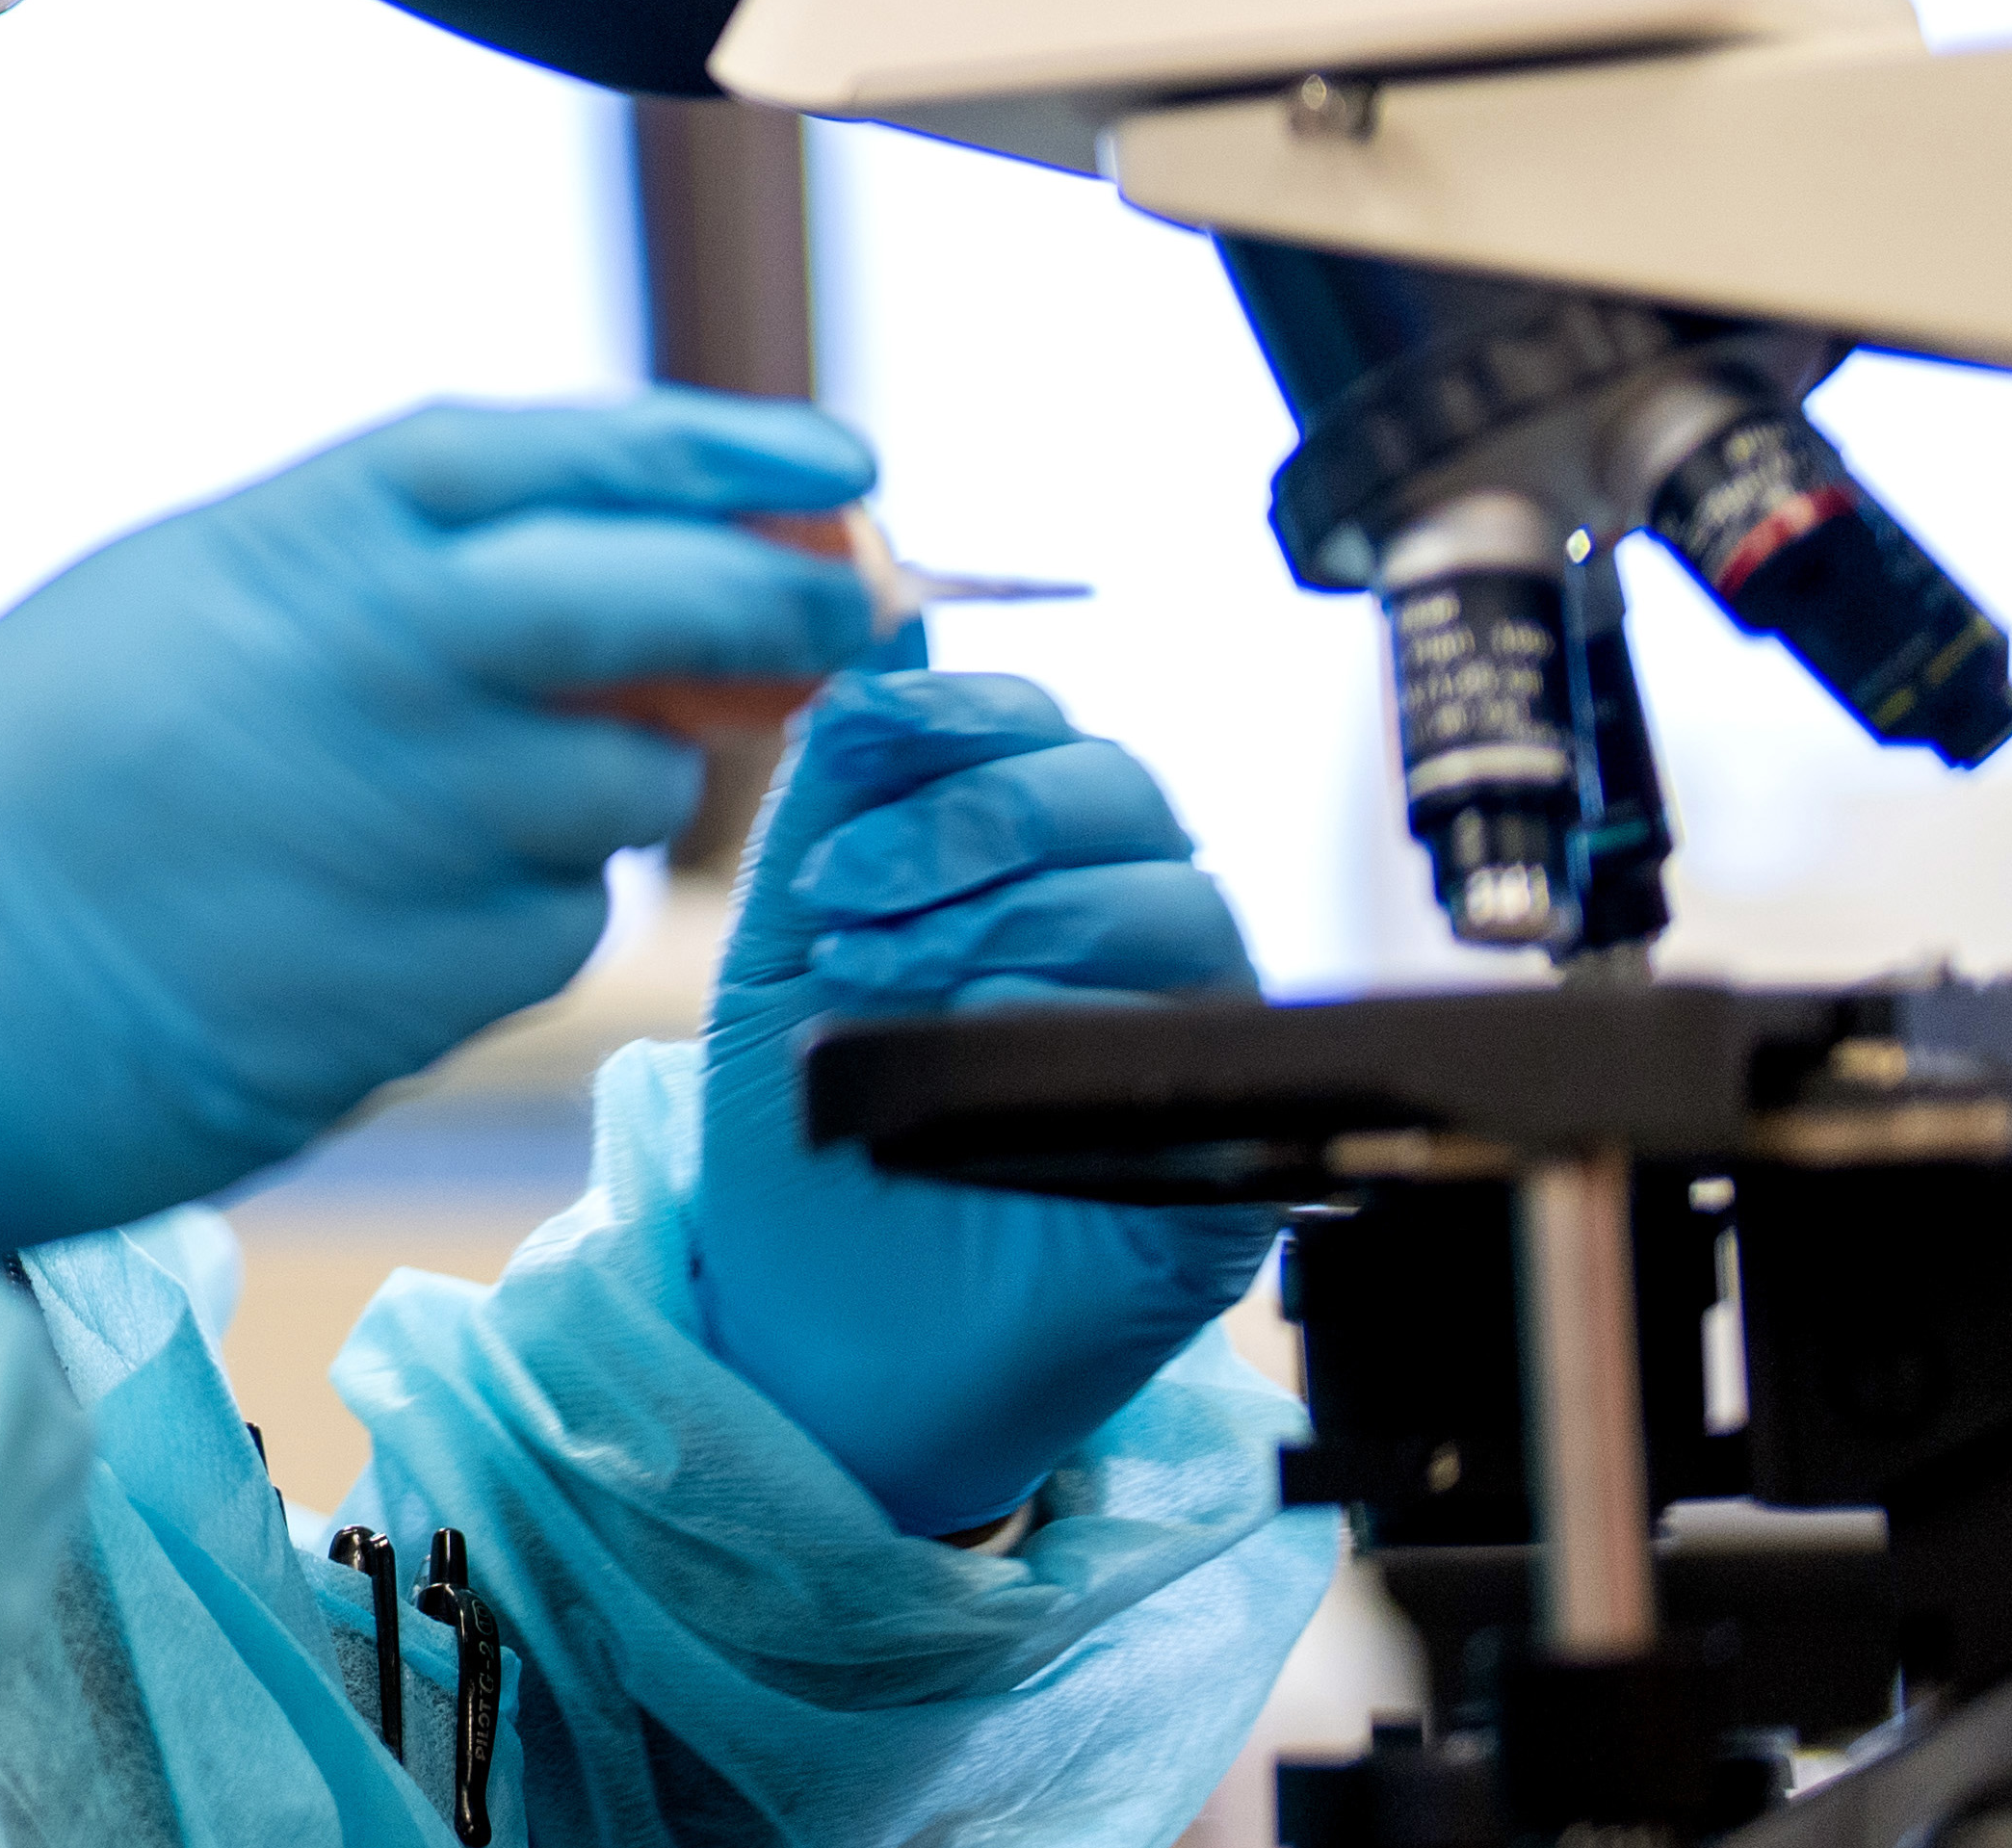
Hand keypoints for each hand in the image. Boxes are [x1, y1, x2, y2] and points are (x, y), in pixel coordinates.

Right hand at [0, 394, 892, 1252]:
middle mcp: (368, 664)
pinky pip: (554, 928)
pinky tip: (386, 924)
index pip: (554, 454)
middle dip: (783, 599)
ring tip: (455, 814)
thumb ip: (365, 573)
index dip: (715, 444)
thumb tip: (599, 559)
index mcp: (290, 544)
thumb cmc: (22, 791)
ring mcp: (406, 825)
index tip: (841, 456)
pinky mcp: (426, 980)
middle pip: (658, 601)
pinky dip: (519, 918)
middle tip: (857, 613)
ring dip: (612, 790)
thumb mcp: (172, 605)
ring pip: (631, 787)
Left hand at [680, 669, 1283, 1532]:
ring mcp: (1186, 1050)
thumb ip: (830, 810)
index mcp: (1032, 874)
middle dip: (977, 816)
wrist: (808, 1345)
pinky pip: (1215, 1053)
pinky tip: (982, 1049)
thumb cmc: (805, 1151)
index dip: (967, 712)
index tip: (865, 732)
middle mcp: (1127, 945)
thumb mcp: (784, 957)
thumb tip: (870, 666)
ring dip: (1018, 910)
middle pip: (1127, 797)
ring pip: (1177, 903)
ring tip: (885, 979)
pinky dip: (1091, 1022)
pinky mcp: (1227, 1168)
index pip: (1048, 736)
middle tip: (849, 896)